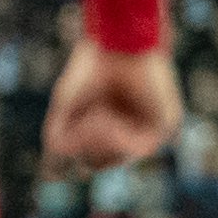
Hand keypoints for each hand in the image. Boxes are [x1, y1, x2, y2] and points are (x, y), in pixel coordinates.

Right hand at [42, 43, 181, 172]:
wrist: (118, 41)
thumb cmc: (90, 68)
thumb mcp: (65, 109)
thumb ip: (58, 141)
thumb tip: (53, 176)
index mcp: (105, 130)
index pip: (85, 159)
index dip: (67, 152)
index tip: (59, 136)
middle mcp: (127, 133)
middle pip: (97, 163)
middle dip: (81, 145)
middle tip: (80, 118)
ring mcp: (146, 131)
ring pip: (115, 159)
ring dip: (96, 140)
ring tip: (95, 114)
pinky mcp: (164, 124)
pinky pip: (136, 148)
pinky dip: (114, 136)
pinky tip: (106, 116)